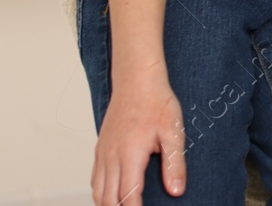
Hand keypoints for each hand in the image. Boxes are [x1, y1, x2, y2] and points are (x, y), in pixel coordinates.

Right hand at [92, 70, 186, 205]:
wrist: (136, 79)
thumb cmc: (156, 101)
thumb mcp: (174, 131)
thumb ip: (174, 163)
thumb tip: (176, 190)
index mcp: (130, 155)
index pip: (128, 196)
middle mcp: (111, 156)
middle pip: (108, 199)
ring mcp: (103, 152)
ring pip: (98, 191)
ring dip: (108, 204)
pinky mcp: (100, 147)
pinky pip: (95, 178)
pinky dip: (101, 192)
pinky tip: (113, 194)